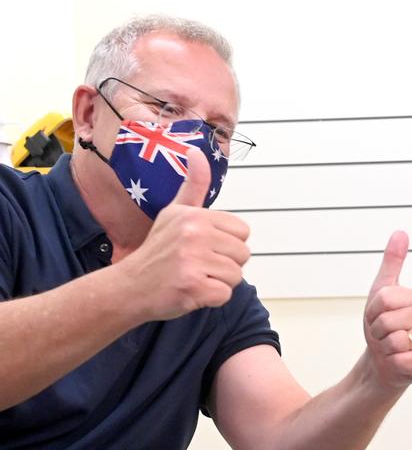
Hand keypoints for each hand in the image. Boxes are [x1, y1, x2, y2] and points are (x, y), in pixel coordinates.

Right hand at [120, 147, 250, 320]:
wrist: (130, 286)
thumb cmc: (159, 250)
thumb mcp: (174, 212)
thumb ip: (193, 185)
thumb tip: (195, 150)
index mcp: (194, 215)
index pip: (242, 231)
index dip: (227, 243)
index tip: (203, 247)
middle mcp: (193, 233)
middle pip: (243, 254)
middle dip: (226, 264)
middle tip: (198, 265)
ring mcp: (192, 260)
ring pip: (236, 276)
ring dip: (219, 282)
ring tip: (194, 277)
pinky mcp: (192, 286)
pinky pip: (225, 295)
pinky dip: (212, 298)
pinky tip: (191, 291)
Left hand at [363, 231, 411, 387]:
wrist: (383, 361)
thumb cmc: (383, 327)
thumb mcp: (382, 291)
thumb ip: (392, 262)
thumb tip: (401, 233)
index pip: (382, 299)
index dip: (372, 311)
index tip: (378, 316)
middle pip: (385, 321)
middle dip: (377, 331)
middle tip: (384, 334)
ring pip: (392, 341)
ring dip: (384, 347)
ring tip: (391, 346)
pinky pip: (399, 359)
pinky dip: (392, 362)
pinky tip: (399, 359)